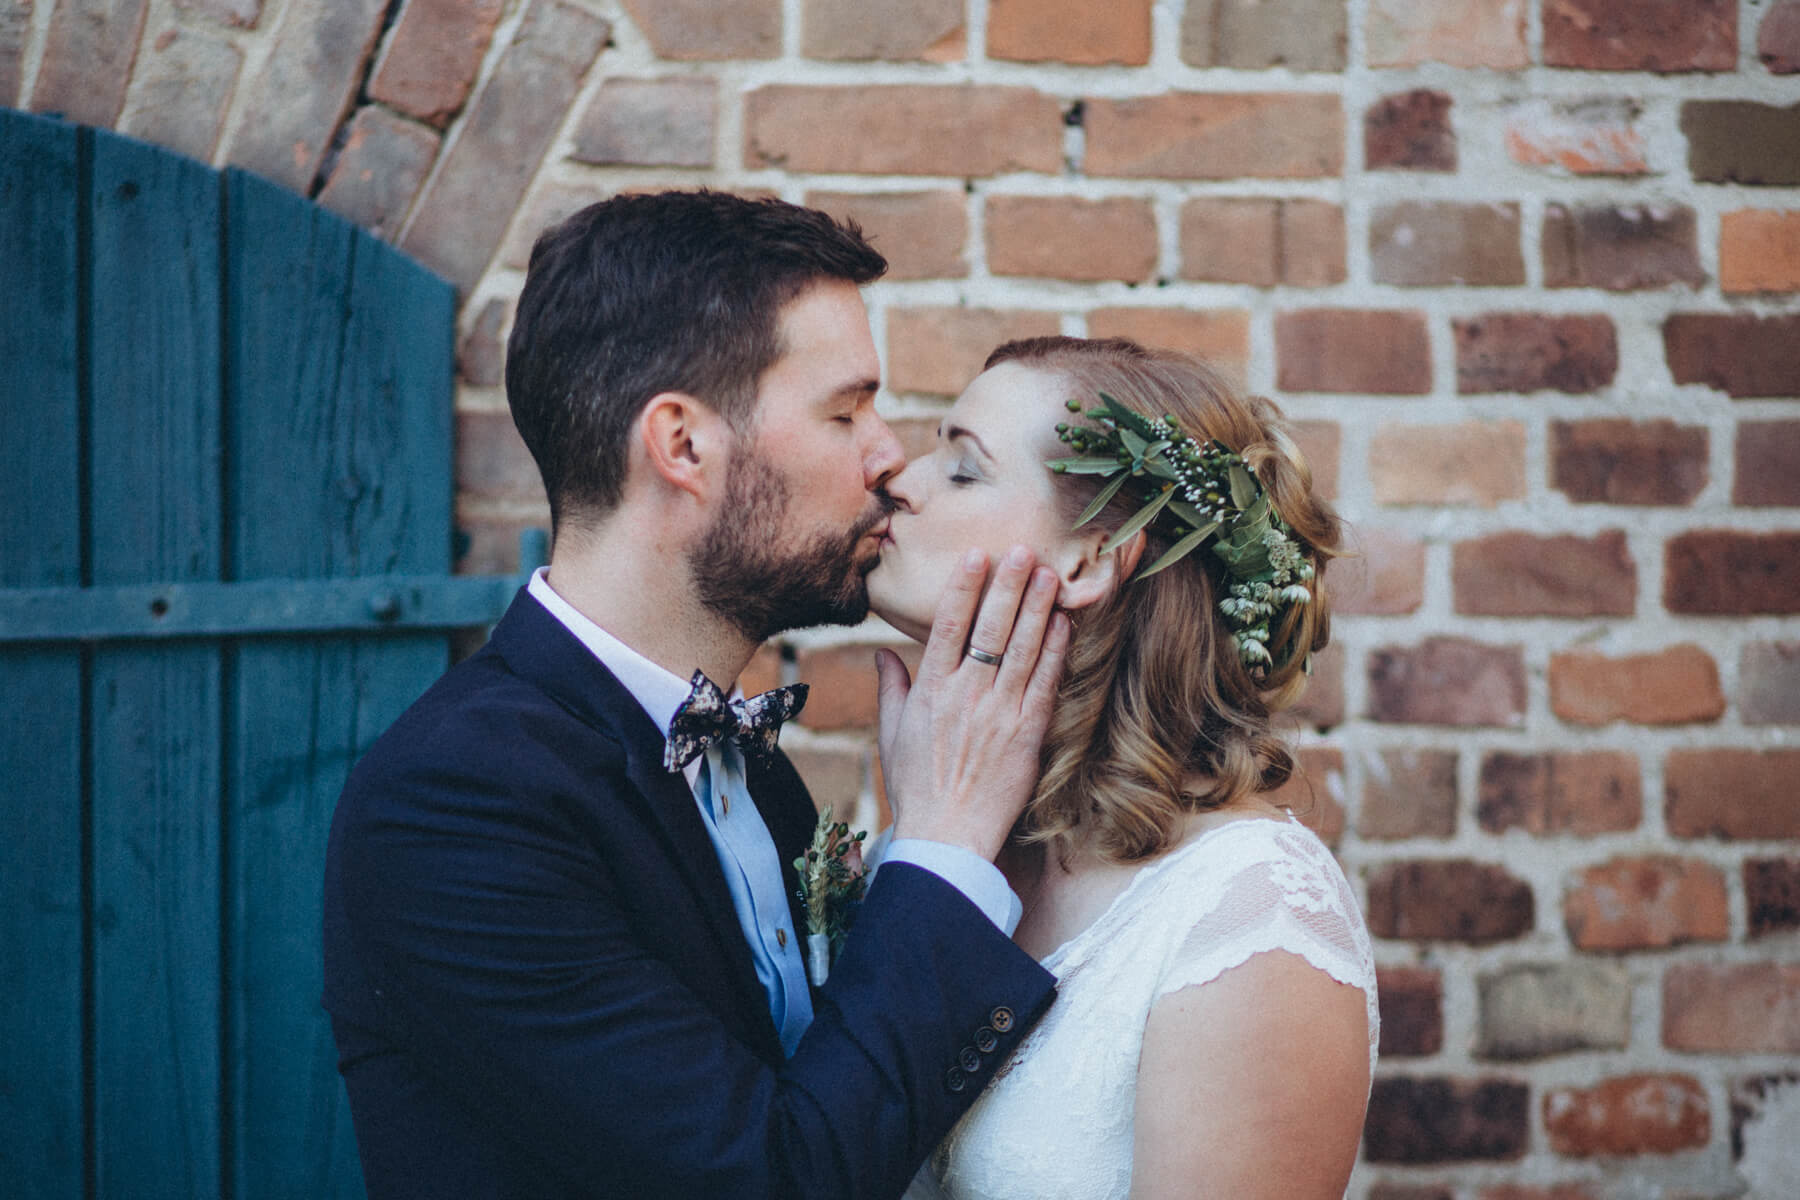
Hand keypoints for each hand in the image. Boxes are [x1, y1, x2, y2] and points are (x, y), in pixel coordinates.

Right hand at [874, 546, 1071, 861]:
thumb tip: (884, 654)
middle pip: (991, 629)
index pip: (949, 627)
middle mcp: (966, 696)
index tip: (976, 556)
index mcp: (931, 691)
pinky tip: (1063, 623)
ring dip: (1036, 608)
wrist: (947, 836)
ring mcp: (1000, 714)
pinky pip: (1044, 683)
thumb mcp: (892, 734)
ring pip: (1022, 649)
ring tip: (1047, 574)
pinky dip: (1054, 651)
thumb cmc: (916, 787)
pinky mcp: (1027, 734)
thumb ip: (892, 689)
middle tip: (1022, 550)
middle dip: (1007, 586)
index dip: (964, 588)